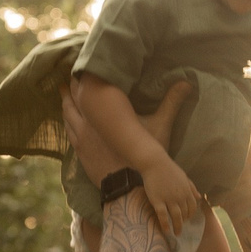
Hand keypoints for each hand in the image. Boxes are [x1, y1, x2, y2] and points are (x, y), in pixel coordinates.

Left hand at [60, 77, 193, 183]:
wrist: (128, 186)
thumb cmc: (143, 156)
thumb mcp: (160, 127)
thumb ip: (171, 102)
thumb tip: (187, 82)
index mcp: (104, 113)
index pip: (88, 88)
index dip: (83, 76)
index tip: (82, 65)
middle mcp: (88, 122)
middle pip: (73, 99)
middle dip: (72, 86)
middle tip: (70, 75)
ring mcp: (81, 137)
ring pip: (67, 115)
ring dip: (65, 102)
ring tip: (63, 91)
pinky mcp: (80, 151)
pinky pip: (68, 131)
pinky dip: (66, 121)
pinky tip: (66, 119)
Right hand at [143, 156, 203, 237]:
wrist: (155, 163)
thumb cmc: (169, 169)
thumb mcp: (184, 177)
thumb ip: (192, 188)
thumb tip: (200, 197)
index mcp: (187, 191)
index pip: (192, 207)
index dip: (190, 214)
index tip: (187, 219)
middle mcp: (180, 197)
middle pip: (185, 213)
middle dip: (184, 222)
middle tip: (180, 227)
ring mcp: (169, 199)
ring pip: (176, 217)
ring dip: (177, 227)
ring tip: (176, 233)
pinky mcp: (158, 201)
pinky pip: (163, 216)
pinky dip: (165, 224)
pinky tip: (166, 231)